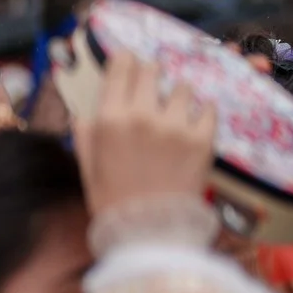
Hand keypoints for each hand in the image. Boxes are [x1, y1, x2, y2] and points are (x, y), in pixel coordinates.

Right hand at [75, 49, 214, 222]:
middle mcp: (141, 116)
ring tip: (175, 112)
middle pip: (151, 70)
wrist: (150, 231)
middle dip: (151, 76)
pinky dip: (202, 113)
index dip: (125, 61)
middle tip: (152, 87)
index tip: (129, 61)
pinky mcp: (202, 138)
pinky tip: (194, 124)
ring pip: (182, 88)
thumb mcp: (88, 167)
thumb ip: (85, 134)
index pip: (120, 70)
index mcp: (108, 121)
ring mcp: (174, 125)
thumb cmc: (113, 201)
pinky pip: (208, 108)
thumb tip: (84, 112)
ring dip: (177, 96)